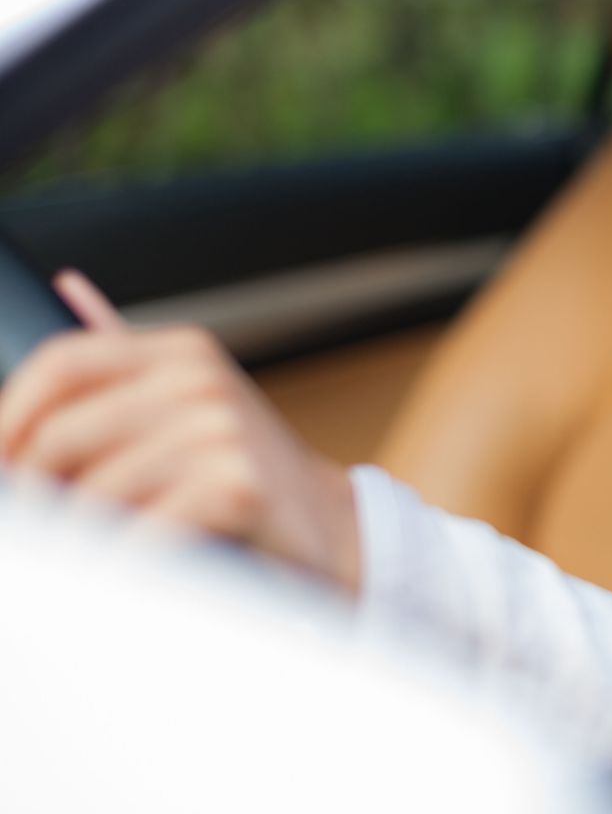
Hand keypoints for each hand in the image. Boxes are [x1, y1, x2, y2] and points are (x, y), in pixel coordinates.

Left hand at [0, 269, 360, 593]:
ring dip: (75, 539)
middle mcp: (203, 381)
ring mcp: (224, 431)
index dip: (10, 417)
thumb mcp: (187, 412)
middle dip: (31, 493)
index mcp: (183, 353)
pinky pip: (138, 531)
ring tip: (83, 557)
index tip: (1, 466)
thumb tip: (66, 289)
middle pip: (61, 435)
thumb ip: (124, 373)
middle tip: (34, 529)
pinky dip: (118, 563)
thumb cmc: (239, 476)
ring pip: (93, 492)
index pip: (63, 363)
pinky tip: (124, 570)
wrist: (329, 530)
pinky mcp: (239, 487)